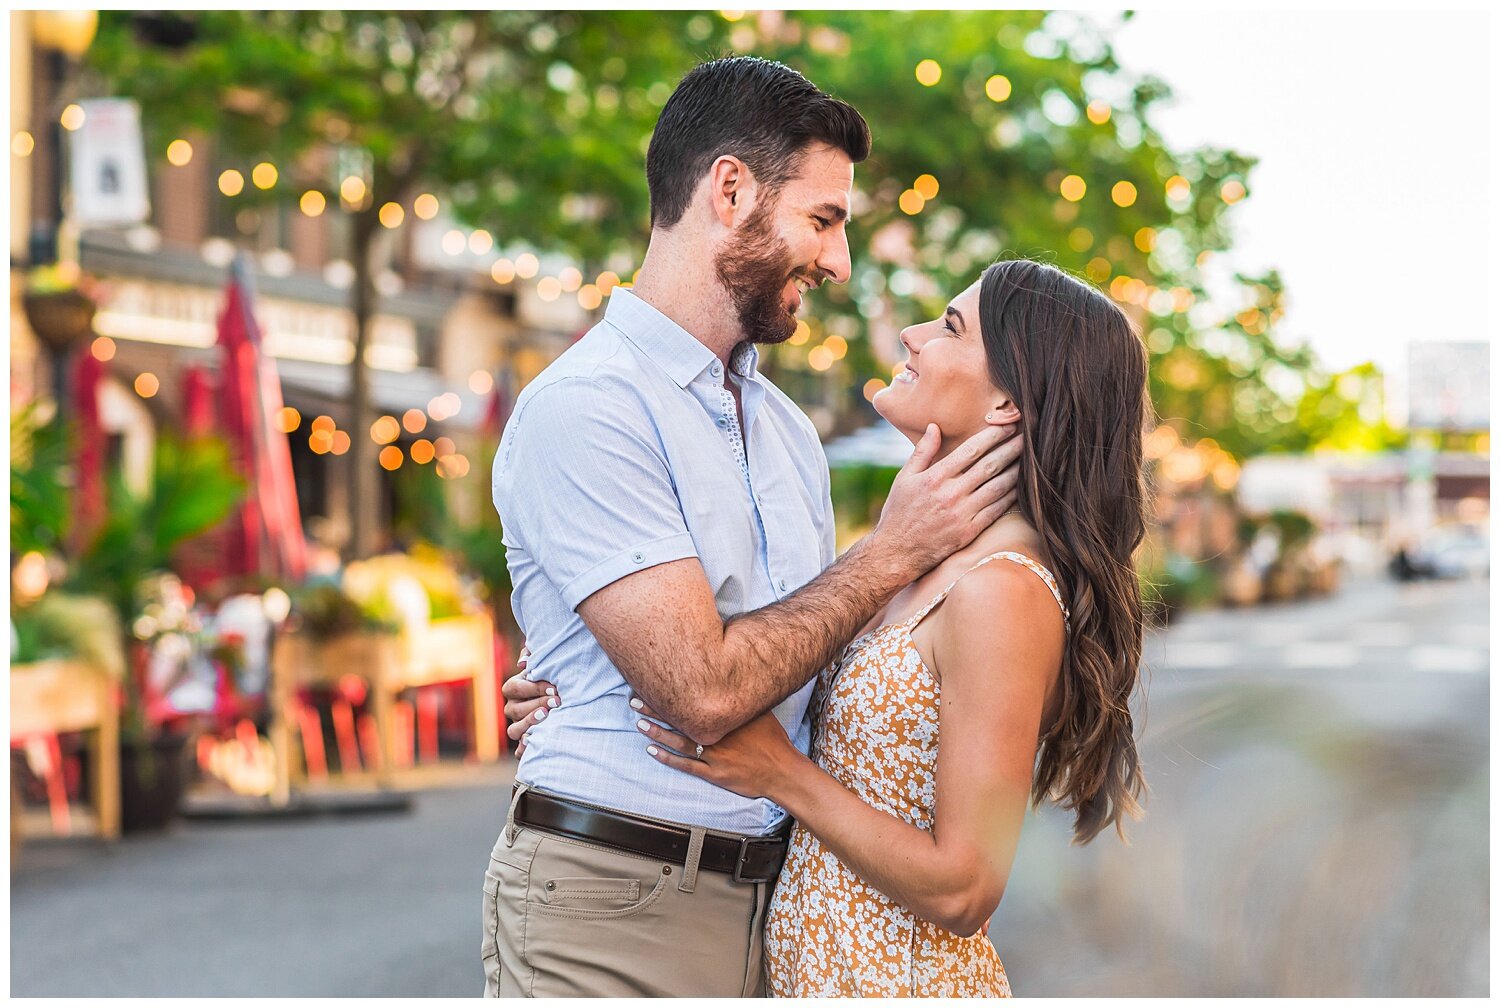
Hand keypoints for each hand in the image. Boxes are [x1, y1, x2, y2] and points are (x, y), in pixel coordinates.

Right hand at [503, 646, 557, 757]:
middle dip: (536, 704)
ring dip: (529, 724)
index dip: (533, 688)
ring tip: (547, 717)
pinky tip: (537, 743)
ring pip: (514, 730)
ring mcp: (517, 726)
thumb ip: (535, 656)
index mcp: (514, 688)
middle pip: (515, 709)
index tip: (554, 689)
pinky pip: (520, 750)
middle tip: (556, 702)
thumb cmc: (557, 676)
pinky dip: (526, 749)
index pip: (515, 688)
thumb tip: (523, 663)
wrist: (568, 698)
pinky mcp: (525, 742)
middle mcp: (512, 707)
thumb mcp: (547, 661)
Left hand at [633, 698, 805, 801]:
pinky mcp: (714, 773)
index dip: (672, 693)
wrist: (783, 772)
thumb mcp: (762, 712)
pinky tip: (652, 751)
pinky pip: (687, 765)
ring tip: (639, 723)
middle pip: (682, 719)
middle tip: (635, 700)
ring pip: (679, 742)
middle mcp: (719, 733)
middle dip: (657, 709)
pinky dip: (668, 759)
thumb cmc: (774, 741)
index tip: (654, 682)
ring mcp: (715, 755)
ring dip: (658, 732)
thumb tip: (733, 677)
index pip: (695, 700)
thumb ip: (744, 698)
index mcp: (728, 716)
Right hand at [875, 422, 1021, 575]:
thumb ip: (922, 452)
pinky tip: (1020, 487)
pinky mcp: (969, 532)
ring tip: (1030, 460)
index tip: (1007, 426)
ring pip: (998, 487)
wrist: (897, 552)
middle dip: (1011, 449)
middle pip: (989, 466)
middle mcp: (951, 494)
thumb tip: (935, 427)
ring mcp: (962, 514)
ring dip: (1016, 471)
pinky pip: (996, 510)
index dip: (992, 436)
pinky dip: (1010, 497)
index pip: (971, 450)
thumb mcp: (904, 478)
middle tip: (1028, 437)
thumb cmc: (899, 513)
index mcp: (935, 477)